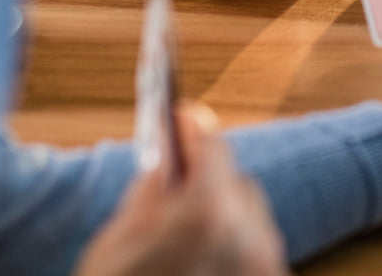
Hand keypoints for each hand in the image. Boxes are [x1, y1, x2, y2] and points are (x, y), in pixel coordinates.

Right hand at [74, 103, 286, 275]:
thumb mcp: (116, 244)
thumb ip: (152, 192)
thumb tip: (172, 158)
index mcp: (206, 213)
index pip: (211, 145)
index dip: (192, 130)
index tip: (182, 120)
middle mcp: (249, 236)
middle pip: (235, 183)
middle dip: (209, 178)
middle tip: (181, 174)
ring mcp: (265, 268)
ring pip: (251, 220)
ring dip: (226, 216)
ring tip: (190, 229)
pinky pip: (256, 255)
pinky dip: (235, 251)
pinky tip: (205, 262)